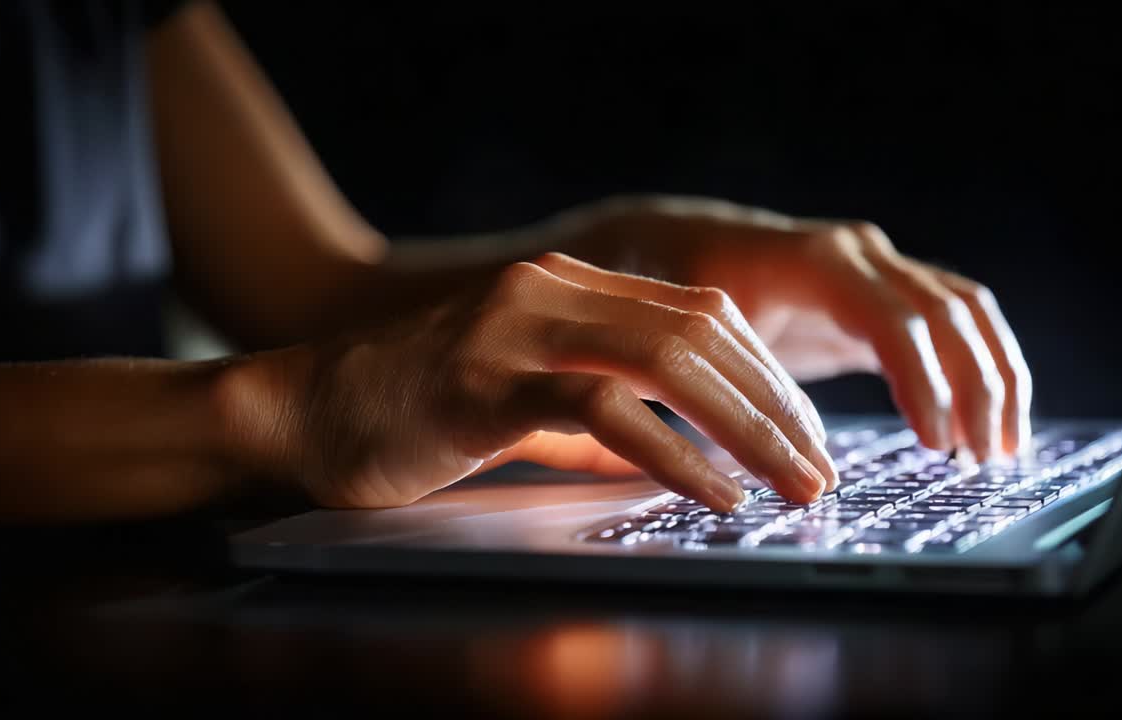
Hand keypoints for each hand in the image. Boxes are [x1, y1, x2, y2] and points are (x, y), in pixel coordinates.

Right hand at [243, 256, 838, 510]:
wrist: (300, 412)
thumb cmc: (411, 413)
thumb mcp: (523, 404)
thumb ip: (594, 414)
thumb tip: (665, 452)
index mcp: (568, 290)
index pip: (700, 314)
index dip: (766, 374)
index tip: (805, 431)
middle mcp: (550, 293)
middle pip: (701, 332)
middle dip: (776, 403)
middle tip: (821, 465)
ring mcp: (516, 330)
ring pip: (667, 360)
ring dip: (746, 427)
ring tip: (792, 483)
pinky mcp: (486, 382)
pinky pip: (601, 410)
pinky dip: (672, 454)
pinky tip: (713, 493)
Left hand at [569, 196, 1032, 458]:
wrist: (677, 242)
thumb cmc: (679, 290)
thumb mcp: (697, 333)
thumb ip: (736, 380)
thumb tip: (776, 458)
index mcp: (817, 261)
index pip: (896, 320)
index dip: (924, 382)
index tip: (935, 444)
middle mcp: (861, 254)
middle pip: (949, 313)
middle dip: (976, 387)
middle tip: (980, 460)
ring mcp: (880, 267)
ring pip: (967, 311)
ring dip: (995, 376)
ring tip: (999, 449)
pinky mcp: (886, 294)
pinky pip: (956, 320)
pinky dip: (981, 367)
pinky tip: (986, 423)